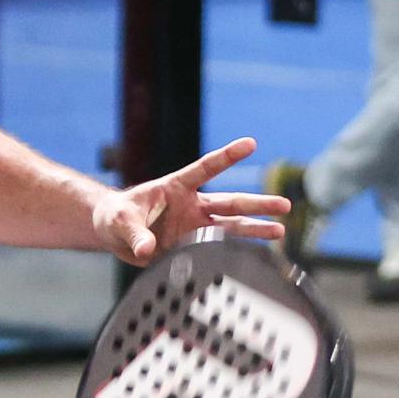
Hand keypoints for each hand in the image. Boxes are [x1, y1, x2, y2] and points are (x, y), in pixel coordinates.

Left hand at [93, 136, 288, 264]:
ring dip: (255, 228)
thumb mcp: (120, 221)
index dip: (226, 157)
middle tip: (284, 204)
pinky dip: (235, 251)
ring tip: (280, 230)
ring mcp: (194, 226)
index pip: (205, 169)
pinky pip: (217, 248)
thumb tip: (147, 249)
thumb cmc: (116, 217)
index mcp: (175, 187)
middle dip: (257, 204)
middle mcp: (191, 205)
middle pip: (229, 202)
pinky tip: (258, 254)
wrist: (114, 233)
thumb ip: (134, 233)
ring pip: (231, 226)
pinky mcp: (191, 245)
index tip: (250, 143)